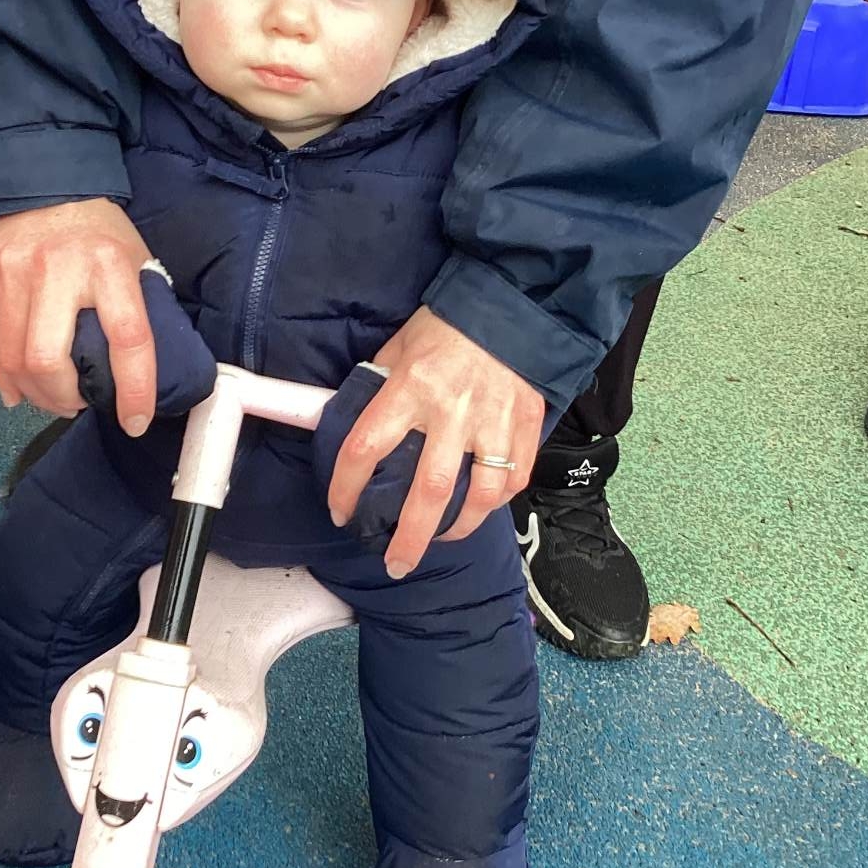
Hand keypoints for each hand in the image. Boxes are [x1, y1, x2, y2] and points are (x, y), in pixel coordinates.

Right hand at [0, 198, 156, 427]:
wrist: (41, 180)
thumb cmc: (97, 232)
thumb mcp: (132, 260)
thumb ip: (138, 310)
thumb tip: (144, 374)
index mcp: (108, 263)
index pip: (127, 337)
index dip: (134, 389)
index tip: (135, 421)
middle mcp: (55, 266)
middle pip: (48, 360)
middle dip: (63, 398)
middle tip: (77, 403)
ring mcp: (10, 269)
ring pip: (13, 360)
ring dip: (34, 393)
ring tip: (51, 397)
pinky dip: (6, 375)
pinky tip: (20, 386)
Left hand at [327, 306, 544, 577]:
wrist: (512, 304)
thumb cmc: (447, 325)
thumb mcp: (399, 347)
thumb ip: (380, 388)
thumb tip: (354, 423)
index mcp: (410, 388)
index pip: (366, 449)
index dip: (346, 488)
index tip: (341, 511)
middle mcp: (452, 412)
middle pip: (428, 492)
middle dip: (409, 538)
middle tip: (396, 564)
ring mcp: (494, 422)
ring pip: (479, 496)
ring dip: (458, 528)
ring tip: (441, 540)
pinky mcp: (526, 425)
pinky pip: (514, 478)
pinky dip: (496, 501)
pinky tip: (479, 508)